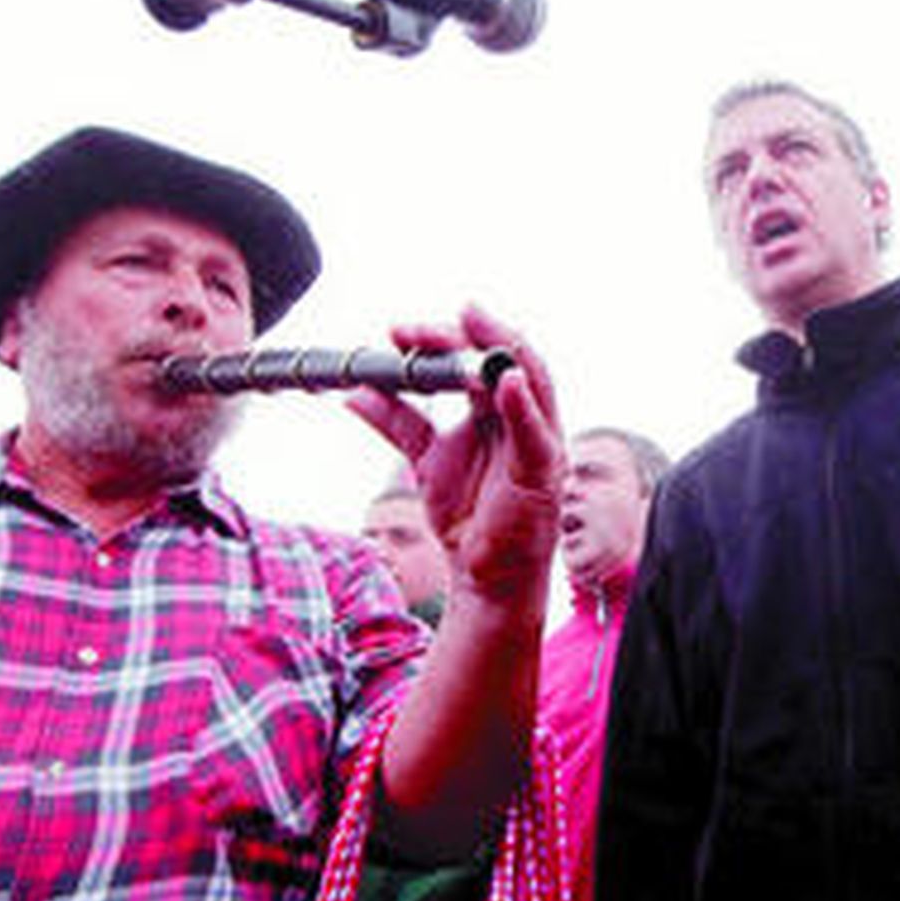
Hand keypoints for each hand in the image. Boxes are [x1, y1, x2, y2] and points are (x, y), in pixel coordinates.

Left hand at [347, 305, 562, 604]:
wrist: (484, 576)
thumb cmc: (469, 516)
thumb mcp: (426, 458)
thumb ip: (397, 421)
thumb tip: (356, 391)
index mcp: (499, 410)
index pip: (478, 358)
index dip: (442, 338)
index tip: (398, 332)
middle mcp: (524, 418)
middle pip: (504, 358)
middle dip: (468, 333)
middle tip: (426, 324)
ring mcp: (539, 442)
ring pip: (530, 380)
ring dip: (499, 349)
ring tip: (471, 324)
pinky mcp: (543, 472)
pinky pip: (536, 431)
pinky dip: (522, 404)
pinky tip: (504, 382)